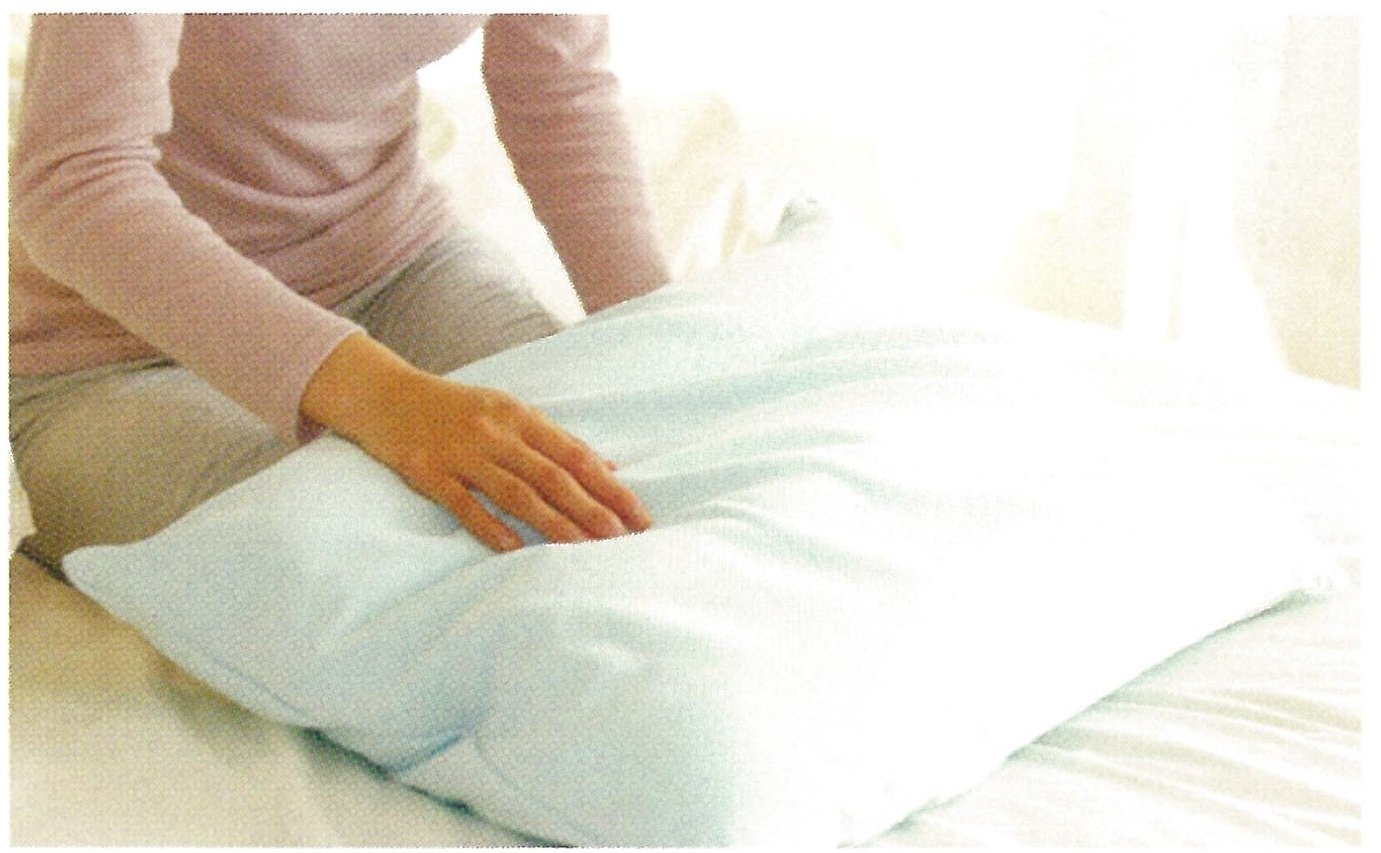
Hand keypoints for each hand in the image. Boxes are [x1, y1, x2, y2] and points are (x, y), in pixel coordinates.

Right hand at [302, 333, 649, 550]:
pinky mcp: (426, 471)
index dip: (610, 487)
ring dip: (551, 521)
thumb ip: (556, 441)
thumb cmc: (456, 407)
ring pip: (514, 491)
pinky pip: (461, 502)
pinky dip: (488, 525)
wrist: (384, 394)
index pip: (576, 455)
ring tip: (582, 548)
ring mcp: (460, 452)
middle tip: (621, 538)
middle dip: (590, 508)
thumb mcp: (508, 412)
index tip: (638, 515)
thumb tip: (609, 468)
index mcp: (520, 416)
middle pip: (551, 475)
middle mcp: (495, 432)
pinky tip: (511, 548)